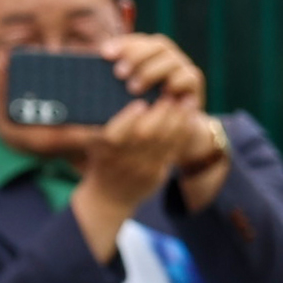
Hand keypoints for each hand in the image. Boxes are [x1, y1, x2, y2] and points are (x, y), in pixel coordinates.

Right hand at [73, 32, 229, 236]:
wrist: (108, 196)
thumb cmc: (101, 158)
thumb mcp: (93, 142)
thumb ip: (99, 121)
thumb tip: (99, 86)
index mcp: (102, 150)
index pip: (114, 135)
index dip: (128, 119)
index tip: (140, 103)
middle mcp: (121, 160)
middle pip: (145, 136)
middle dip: (160, 113)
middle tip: (170, 92)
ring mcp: (141, 168)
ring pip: (164, 142)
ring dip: (178, 118)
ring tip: (185, 99)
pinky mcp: (158, 174)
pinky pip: (174, 150)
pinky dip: (183, 130)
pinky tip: (189, 114)